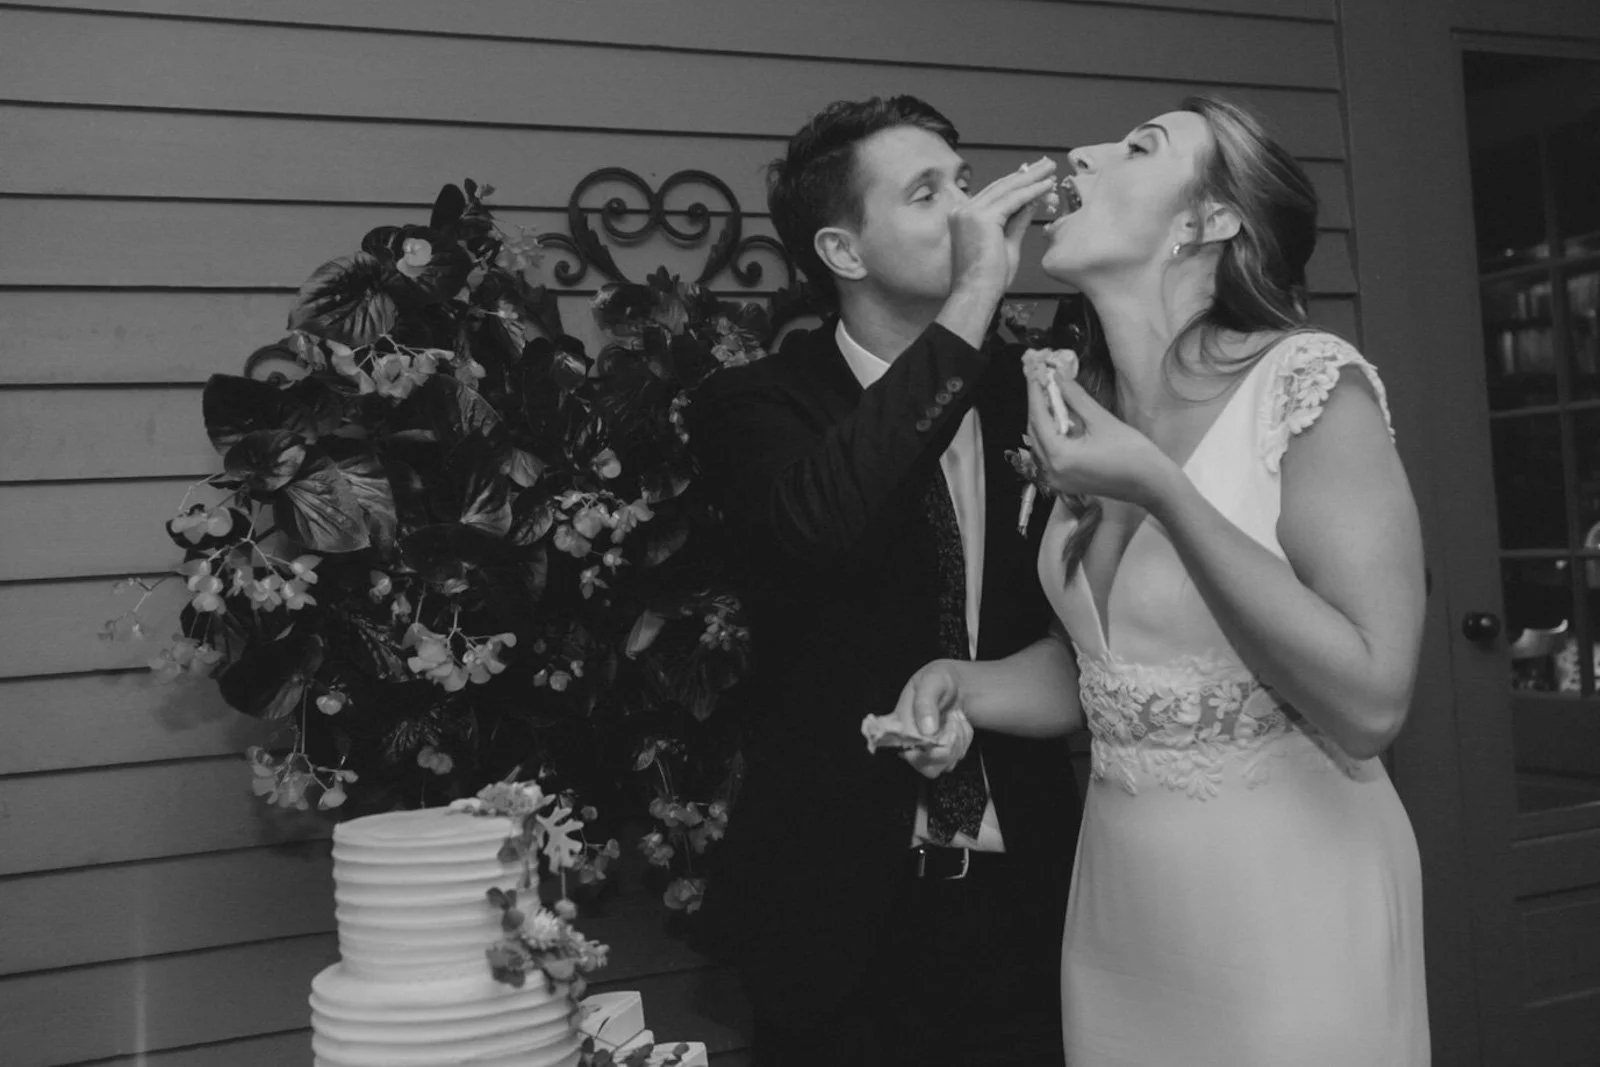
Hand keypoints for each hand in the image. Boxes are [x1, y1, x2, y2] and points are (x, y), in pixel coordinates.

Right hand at [862, 660, 972, 778]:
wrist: (956, 685)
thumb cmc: (938, 681)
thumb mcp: (933, 680)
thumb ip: (925, 702)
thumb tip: (926, 730)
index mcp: (897, 723)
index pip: (898, 747)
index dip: (917, 750)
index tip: (934, 735)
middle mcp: (909, 741)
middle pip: (922, 764)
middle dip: (944, 745)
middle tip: (951, 720)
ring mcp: (926, 750)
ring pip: (941, 765)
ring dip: (956, 741)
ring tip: (955, 719)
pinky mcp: (941, 754)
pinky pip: (954, 760)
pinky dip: (963, 742)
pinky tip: (959, 725)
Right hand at [948, 157, 1058, 299]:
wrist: (977, 293)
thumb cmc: (989, 278)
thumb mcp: (1007, 243)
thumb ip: (1017, 221)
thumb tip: (1032, 202)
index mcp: (963, 217)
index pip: (993, 194)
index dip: (1016, 182)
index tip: (1035, 175)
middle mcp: (963, 211)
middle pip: (1000, 186)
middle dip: (1026, 174)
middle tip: (1046, 164)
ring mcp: (970, 213)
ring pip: (1008, 189)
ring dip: (1032, 177)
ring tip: (1050, 168)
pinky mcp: (982, 218)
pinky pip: (1014, 200)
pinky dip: (1032, 191)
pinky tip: (1047, 185)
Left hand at [1026, 370, 1178, 509]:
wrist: (1152, 485)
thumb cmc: (1133, 454)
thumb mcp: (1102, 420)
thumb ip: (1076, 398)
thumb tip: (1059, 376)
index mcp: (1060, 457)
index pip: (1038, 418)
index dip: (1035, 392)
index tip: (1035, 371)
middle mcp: (1052, 472)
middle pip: (1034, 431)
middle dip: (1038, 404)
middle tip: (1042, 379)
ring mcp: (1057, 480)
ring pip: (1040, 443)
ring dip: (1044, 419)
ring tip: (1050, 394)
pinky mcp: (1065, 482)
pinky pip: (1049, 454)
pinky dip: (1052, 435)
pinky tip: (1059, 417)